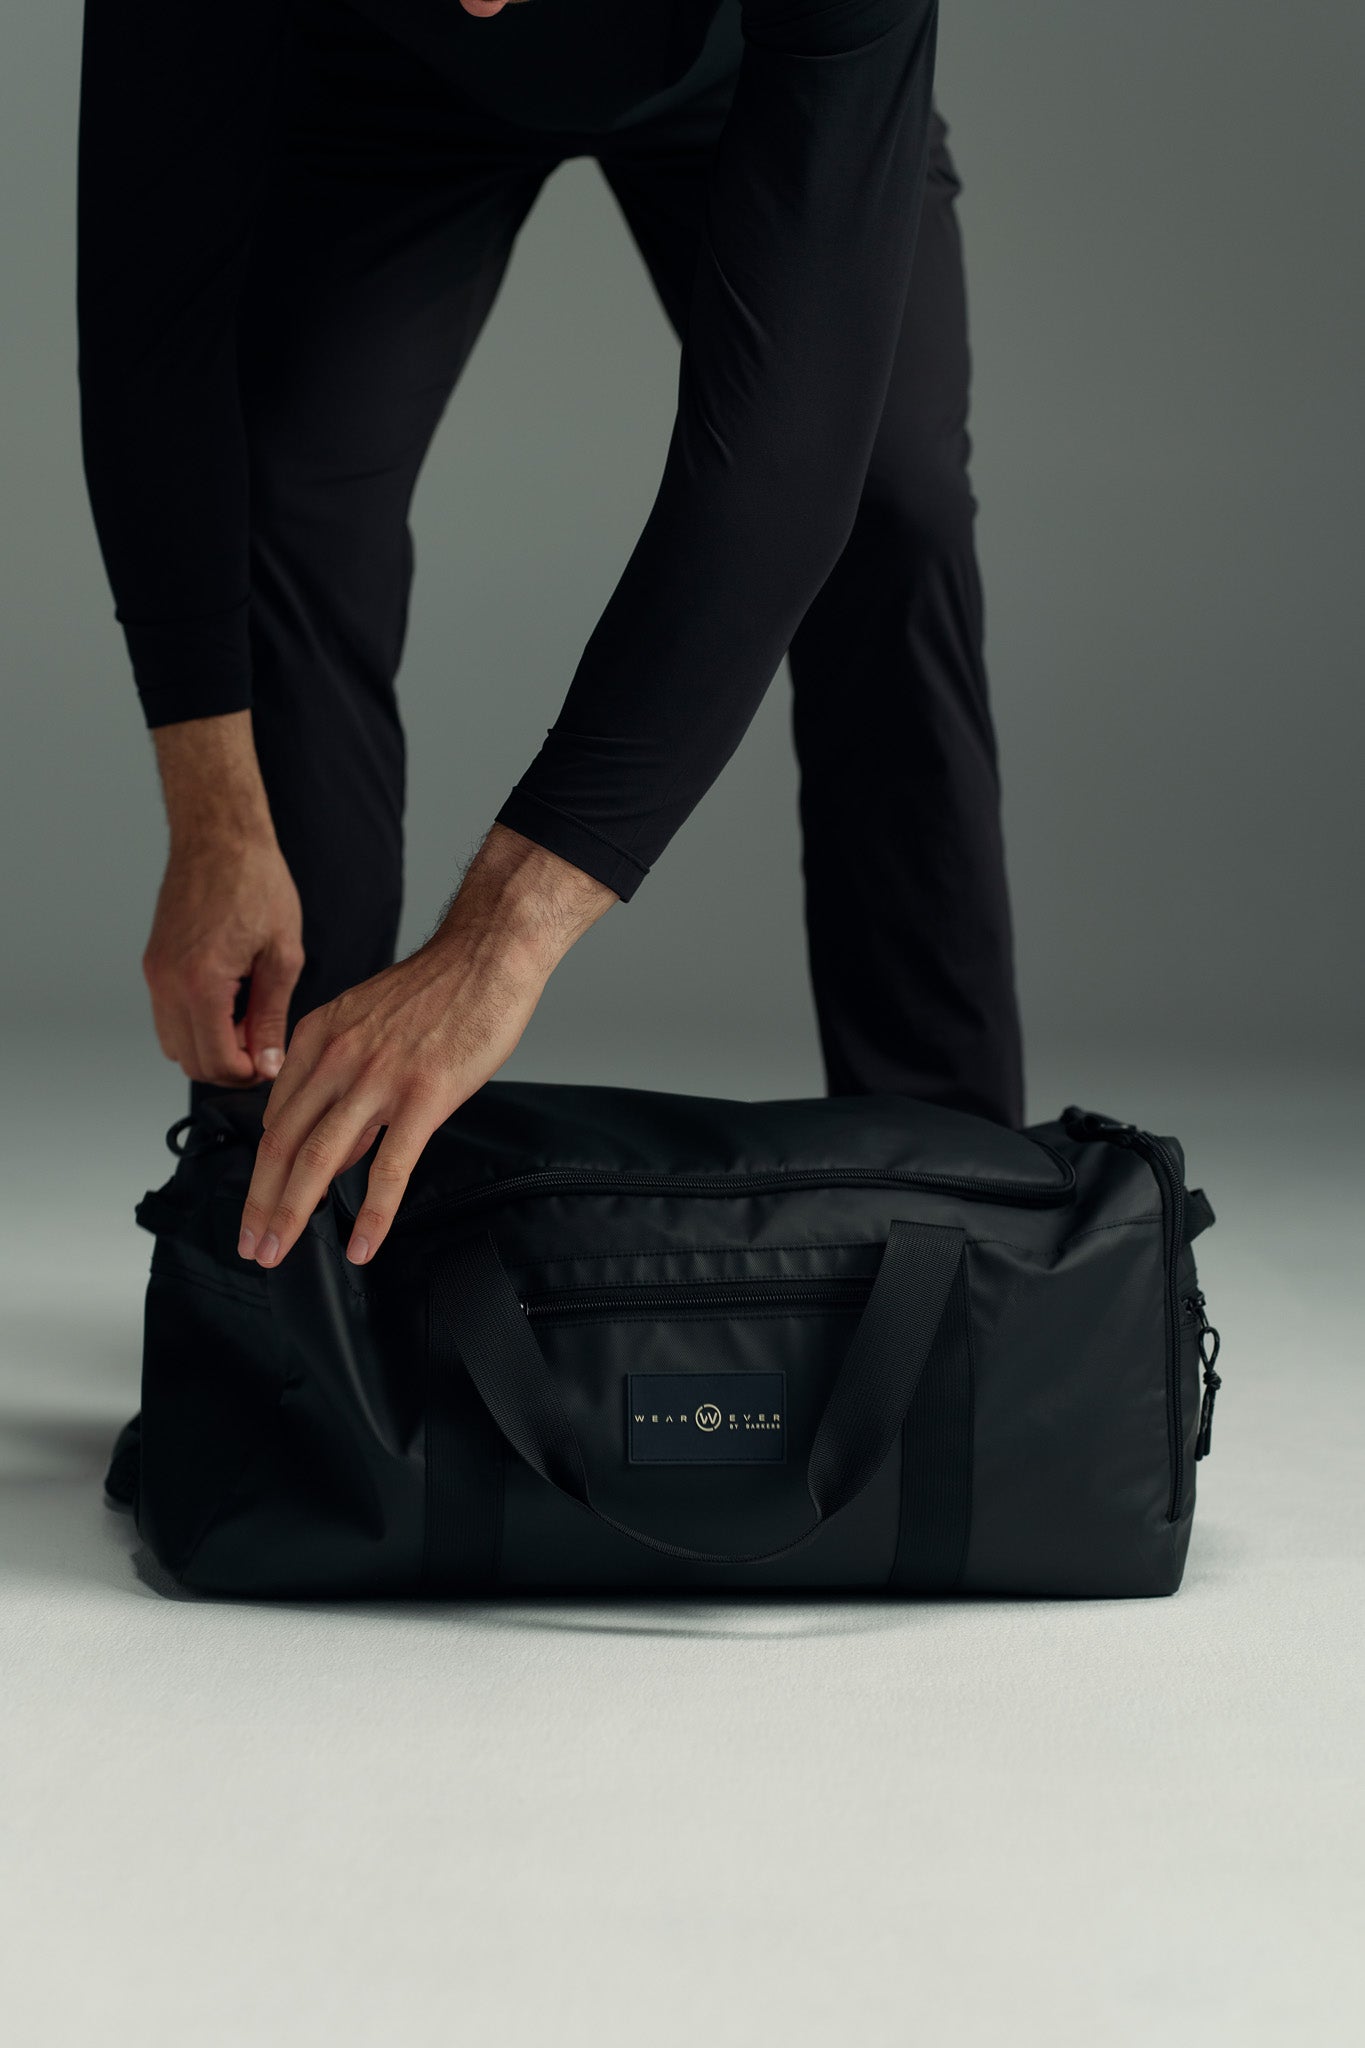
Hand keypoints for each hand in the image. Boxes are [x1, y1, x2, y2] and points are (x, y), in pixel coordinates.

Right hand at [144, 708, 302, 1084]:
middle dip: (229, 1064)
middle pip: (190, 1061)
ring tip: (247, 1018)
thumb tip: (269, 1062)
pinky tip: (229, 1000)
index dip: (249, 1072)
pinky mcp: (153, 963)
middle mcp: (167, 983)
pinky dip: (195, 1023)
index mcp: (201, 983)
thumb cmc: (256, 884)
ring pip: (174, 1043)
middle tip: (263, 1043)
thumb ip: (271, 1016)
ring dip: (209, 1045)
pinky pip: (167, 1015)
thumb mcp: (282, 955)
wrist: (220, 837)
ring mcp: (154, 973)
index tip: (272, 1061)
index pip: (217, 1061)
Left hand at [236, 825, 616, 1269]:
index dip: (262, 1170)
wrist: (485, 955)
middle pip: (282, 1144)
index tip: (260, 1205)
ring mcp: (378, 1079)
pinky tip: (362, 1245)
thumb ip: (343, 1077)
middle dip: (260, 1204)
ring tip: (278, 1253)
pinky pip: (389, 1168)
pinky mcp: (423, 1097)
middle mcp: (337, 1059)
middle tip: (252, 1245)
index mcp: (318, 1039)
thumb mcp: (366, 1022)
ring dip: (292, 1214)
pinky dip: (372, 1215)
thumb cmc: (436, 991)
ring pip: (319, 1160)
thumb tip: (340, 1143)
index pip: (277, 1118)